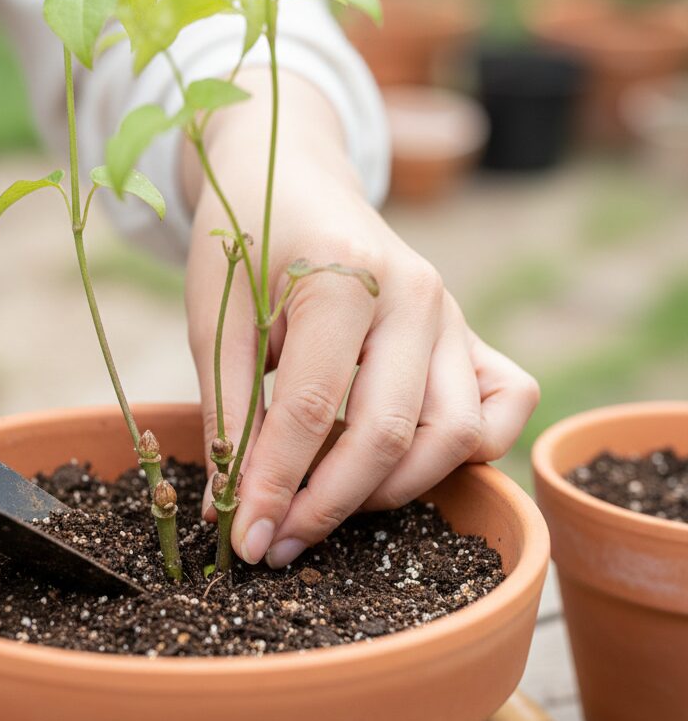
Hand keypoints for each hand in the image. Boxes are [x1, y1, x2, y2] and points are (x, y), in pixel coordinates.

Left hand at [184, 70, 538, 567]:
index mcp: (344, 275)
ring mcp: (453, 312)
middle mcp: (415, 294)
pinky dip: (468, 451)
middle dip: (329, 505)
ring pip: (455, 435)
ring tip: (325, 505)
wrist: (290, 177)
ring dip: (392, 490)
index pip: (313, 408)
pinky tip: (404, 462)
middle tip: (277, 543)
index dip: (275, 485)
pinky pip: (504, 405)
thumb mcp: (215, 317)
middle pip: (390, 432)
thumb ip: (229, 411)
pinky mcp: (469, 330)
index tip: (244, 539)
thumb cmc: (245, 242)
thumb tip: (233, 509)